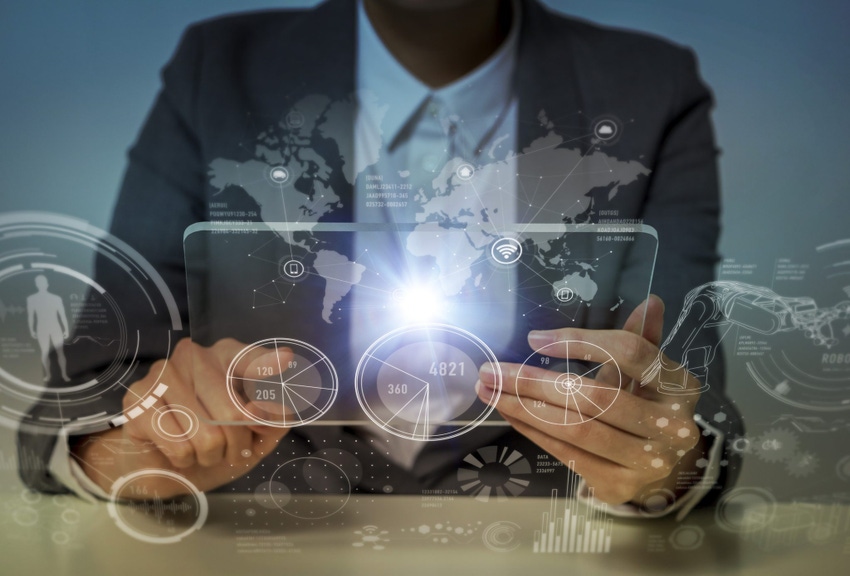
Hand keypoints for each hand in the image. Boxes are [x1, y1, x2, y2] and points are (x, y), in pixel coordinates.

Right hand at [74, 337, 292, 497]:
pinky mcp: (138, 400)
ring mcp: (162, 374)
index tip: (283, 371)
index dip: (269, 380)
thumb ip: (275, 421)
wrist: (163, 468)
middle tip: (229, 450)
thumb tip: (278, 412)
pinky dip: (185, 461)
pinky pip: (179, 446)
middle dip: (237, 443)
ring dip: (210, 456)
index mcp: (226, 355)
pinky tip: (177, 452)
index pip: (254, 360)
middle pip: (235, 412)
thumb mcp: (256, 435)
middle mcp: (194, 355)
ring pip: (207, 433)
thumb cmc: (215, 444)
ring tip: (202, 451)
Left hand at [476, 295, 707, 505]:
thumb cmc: (647, 407)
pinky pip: (566, 454)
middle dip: (534, 382)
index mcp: (681, 387)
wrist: (663, 467)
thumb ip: (643, 339)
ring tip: (488, 391)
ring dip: (524, 408)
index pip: (629, 353)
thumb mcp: (648, 373)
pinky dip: (532, 432)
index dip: (581, 343)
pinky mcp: (620, 486)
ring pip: (576, 428)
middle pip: (595, 397)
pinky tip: (509, 413)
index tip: (535, 339)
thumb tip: (651, 302)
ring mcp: (647, 461)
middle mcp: (671, 427)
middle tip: (491, 370)